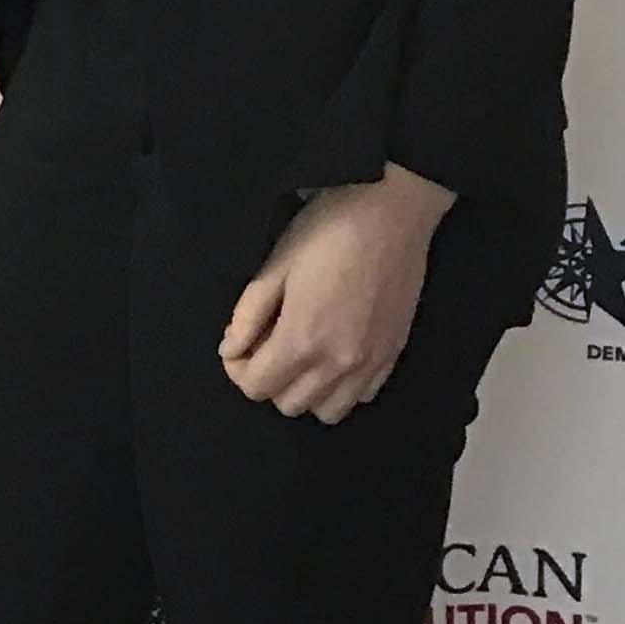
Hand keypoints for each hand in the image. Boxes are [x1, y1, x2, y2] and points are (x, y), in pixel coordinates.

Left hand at [219, 166, 452, 422]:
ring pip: (328, 411)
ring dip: (306, 390)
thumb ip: (248, 315)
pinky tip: (334, 352)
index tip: (238, 344)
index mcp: (302, 340)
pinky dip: (341, 386)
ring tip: (301, 352)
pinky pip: (361, 396)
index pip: (256, 388)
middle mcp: (339, 364)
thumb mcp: (275, 264)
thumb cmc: (326, 229)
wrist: (391, 212)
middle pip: (290, 405)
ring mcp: (371, 364)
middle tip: (267, 341)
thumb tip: (230, 351)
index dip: (237, 369)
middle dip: (268, 379)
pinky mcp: (394, 356)